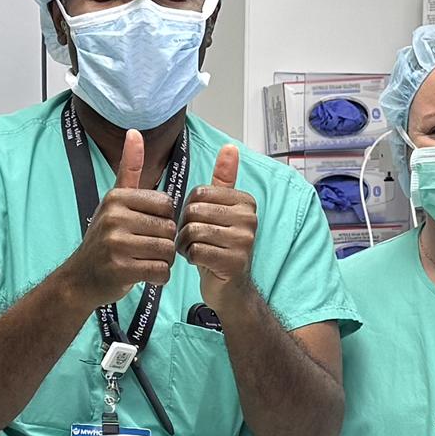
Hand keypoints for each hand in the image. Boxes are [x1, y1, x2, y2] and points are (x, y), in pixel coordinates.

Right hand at [62, 128, 176, 305]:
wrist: (80, 278)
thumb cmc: (104, 239)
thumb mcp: (114, 201)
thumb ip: (129, 168)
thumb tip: (134, 132)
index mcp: (117, 197)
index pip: (166, 205)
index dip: (162, 220)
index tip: (145, 228)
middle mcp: (114, 217)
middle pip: (168, 229)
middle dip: (163, 243)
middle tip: (143, 249)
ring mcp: (115, 243)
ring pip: (167, 250)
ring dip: (162, 260)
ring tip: (143, 260)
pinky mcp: (120, 269)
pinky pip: (161, 271)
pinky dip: (159, 277)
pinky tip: (144, 274)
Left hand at [177, 143, 257, 309]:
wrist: (231, 288)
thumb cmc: (220, 246)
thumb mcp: (221, 211)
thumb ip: (224, 180)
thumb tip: (230, 147)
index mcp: (245, 201)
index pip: (199, 192)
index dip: (189, 209)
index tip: (199, 222)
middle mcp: (249, 218)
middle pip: (194, 211)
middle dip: (185, 228)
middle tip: (194, 239)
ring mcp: (244, 241)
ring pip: (193, 231)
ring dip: (185, 243)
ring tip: (195, 250)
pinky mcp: (234, 262)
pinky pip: (195, 250)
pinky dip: (190, 257)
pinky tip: (198, 261)